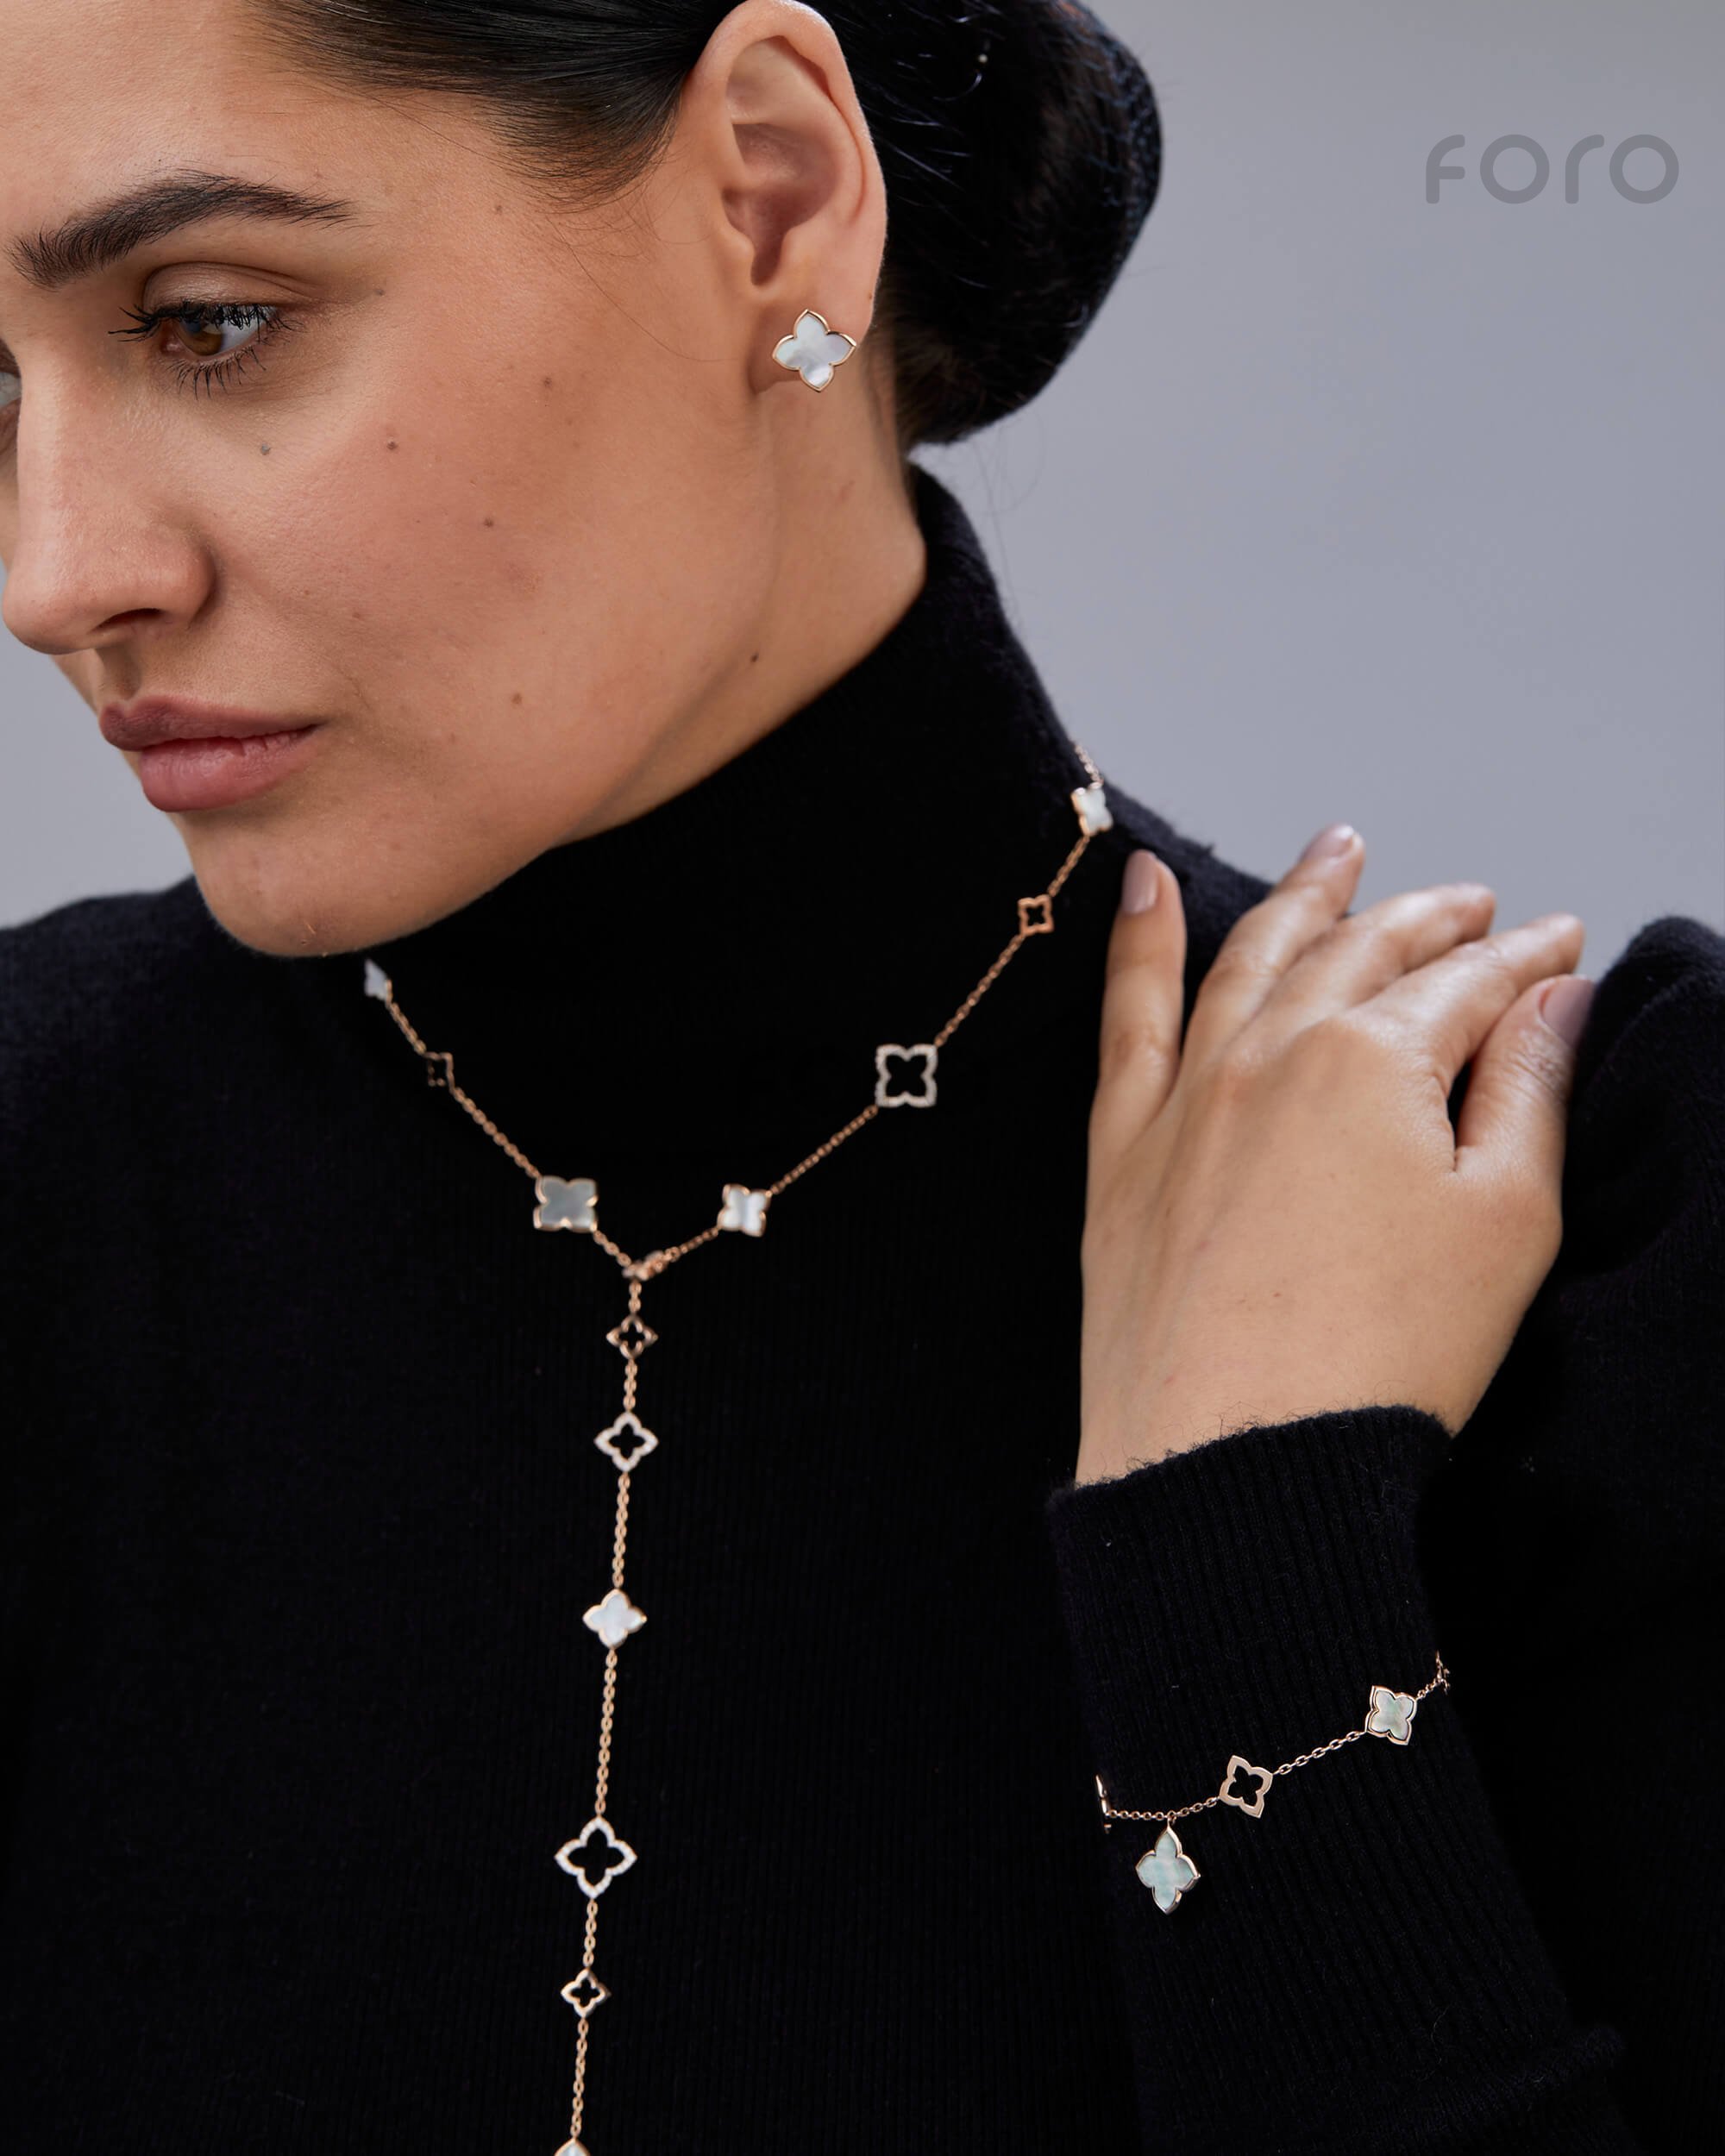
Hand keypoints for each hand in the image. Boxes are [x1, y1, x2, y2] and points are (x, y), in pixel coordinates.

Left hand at [1076, 826, 1593, 1483]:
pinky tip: (1143, 881)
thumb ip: (1530, 1091)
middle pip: (1363, 953)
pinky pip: (1124, 1016)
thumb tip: (1555, 997)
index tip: (1557, 942)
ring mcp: (1187, 1095)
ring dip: (1303, 896)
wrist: (1233, 1464)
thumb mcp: (1505, 1223)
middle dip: (1428, 917)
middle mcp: (1273, 1053)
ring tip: (1338, 850)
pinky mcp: (1121, 1151)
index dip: (1524, 959)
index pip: (1467, 984)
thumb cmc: (1382, 1360)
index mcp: (1376, 1063)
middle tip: (1471, 901)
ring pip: (1251, 959)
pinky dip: (1136, 940)